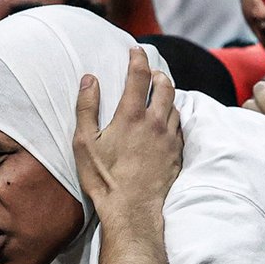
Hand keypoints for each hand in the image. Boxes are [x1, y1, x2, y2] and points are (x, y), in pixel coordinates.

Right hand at [73, 48, 181, 220]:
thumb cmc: (104, 180)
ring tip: (160, 98)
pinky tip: (166, 125)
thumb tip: (89, 80)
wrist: (132, 212)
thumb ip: (86, 108)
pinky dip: (173, 120)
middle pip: (165, 85)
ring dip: (168, 97)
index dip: (137, 58)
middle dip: (158, 74)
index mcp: (132, 115)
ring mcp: (169, 139)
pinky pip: (179, 129)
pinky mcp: (176, 155)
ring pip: (175, 106)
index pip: (139, 74)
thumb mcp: (84, 144)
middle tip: (151, 74)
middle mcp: (155, 122)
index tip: (135, 51)